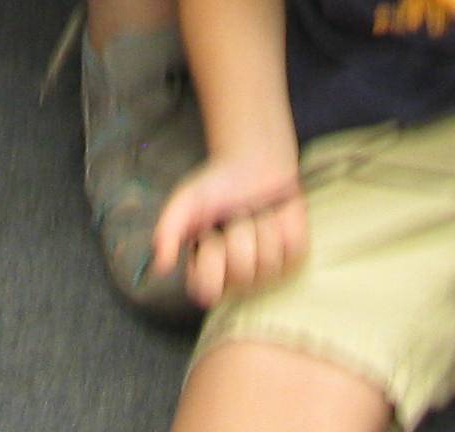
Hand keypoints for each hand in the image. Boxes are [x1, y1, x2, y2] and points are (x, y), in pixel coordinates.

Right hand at [150, 152, 308, 308]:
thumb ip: (168, 231)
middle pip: (241, 271)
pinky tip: (276, 216)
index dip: (210, 261)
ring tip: (254, 214)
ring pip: (268, 260)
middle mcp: (237, 277)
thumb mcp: (185, 202)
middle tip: (234, 218)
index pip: (207, 292)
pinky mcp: (293, 255)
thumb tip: (161, 266)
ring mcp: (267, 270)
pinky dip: (283, 224)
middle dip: (238, 234)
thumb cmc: (217, 185)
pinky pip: (291, 248)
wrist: (253, 162)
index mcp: (207, 271)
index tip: (207, 235)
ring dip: (260, 225)